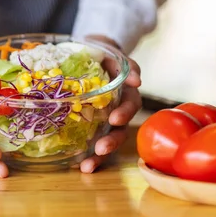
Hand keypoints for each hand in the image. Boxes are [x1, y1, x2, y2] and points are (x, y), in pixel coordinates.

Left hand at [79, 35, 142, 173]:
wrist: (87, 52)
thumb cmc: (101, 50)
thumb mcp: (111, 50)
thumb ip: (125, 64)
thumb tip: (137, 80)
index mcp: (125, 90)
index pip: (130, 104)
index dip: (124, 113)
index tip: (114, 119)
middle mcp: (118, 107)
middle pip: (121, 128)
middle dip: (112, 140)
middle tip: (100, 148)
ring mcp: (104, 118)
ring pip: (107, 139)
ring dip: (100, 155)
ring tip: (87, 165)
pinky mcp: (90, 125)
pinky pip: (91, 142)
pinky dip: (87, 156)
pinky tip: (78, 166)